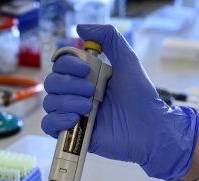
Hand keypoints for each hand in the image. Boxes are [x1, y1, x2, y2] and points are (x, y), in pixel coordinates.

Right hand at [41, 24, 198, 180]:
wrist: (149, 127)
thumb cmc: (141, 96)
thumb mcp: (127, 60)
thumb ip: (109, 38)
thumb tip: (80, 28)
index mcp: (86, 77)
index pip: (61, 65)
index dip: (68, 64)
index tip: (86, 69)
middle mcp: (77, 94)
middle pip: (51, 83)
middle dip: (68, 84)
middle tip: (92, 91)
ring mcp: (74, 114)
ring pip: (50, 103)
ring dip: (67, 102)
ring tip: (89, 107)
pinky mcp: (74, 134)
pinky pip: (49, 126)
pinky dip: (57, 120)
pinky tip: (75, 119)